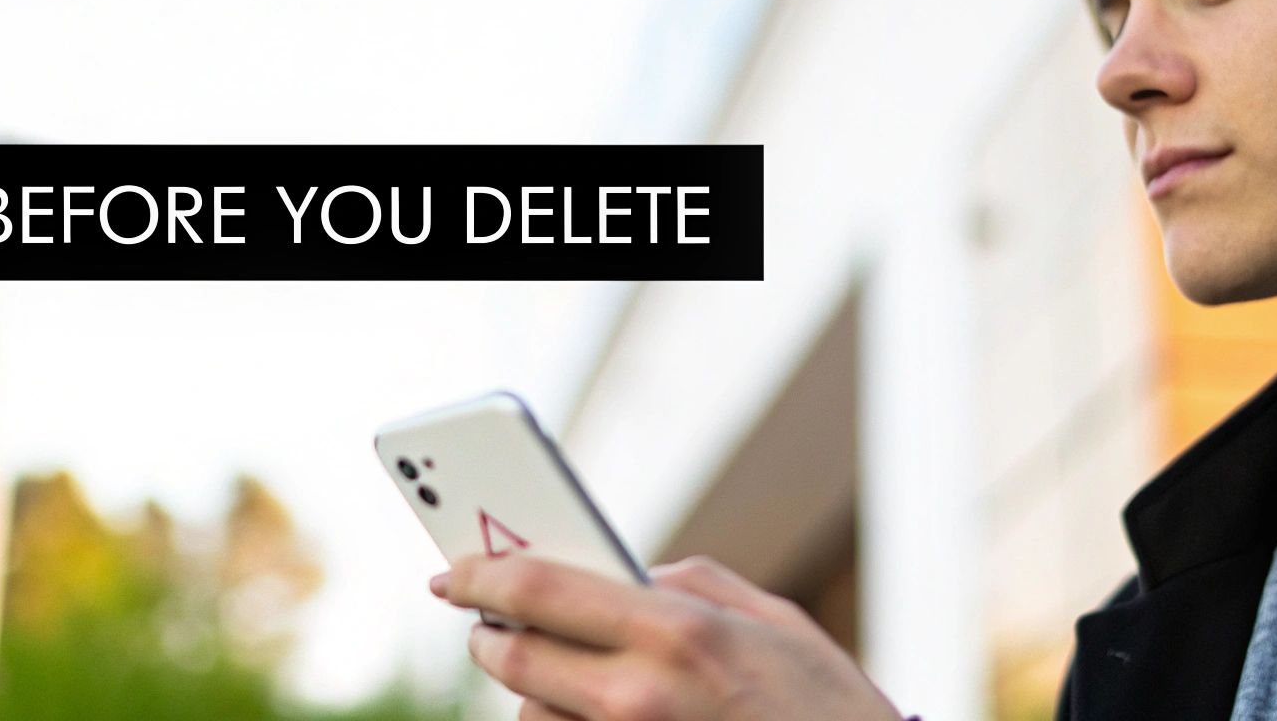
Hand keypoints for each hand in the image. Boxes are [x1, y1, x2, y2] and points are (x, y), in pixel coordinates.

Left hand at [430, 552, 905, 720]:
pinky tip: (592, 715)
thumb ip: (694, 585)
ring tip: (563, 677)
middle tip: (482, 621)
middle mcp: (640, 697)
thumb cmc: (824, 706)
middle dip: (488, 634)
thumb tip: (630, 574)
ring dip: (533, 692)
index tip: (452, 571)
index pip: (540, 592)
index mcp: (677, 632)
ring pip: (530, 717)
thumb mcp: (774, 622)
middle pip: (514, 660)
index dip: (481, 576)